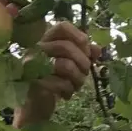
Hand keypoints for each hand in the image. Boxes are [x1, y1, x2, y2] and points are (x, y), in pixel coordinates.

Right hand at [0, 0, 102, 125]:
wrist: (36, 104)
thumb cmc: (56, 81)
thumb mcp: (73, 65)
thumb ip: (84, 54)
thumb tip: (98, 49)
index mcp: (47, 40)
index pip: (62, 26)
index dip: (79, 36)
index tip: (88, 51)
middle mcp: (38, 48)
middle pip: (66, 46)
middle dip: (83, 63)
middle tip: (84, 74)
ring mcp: (33, 65)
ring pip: (65, 65)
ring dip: (78, 79)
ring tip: (76, 86)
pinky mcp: (35, 81)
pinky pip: (60, 83)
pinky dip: (68, 90)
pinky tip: (66, 94)